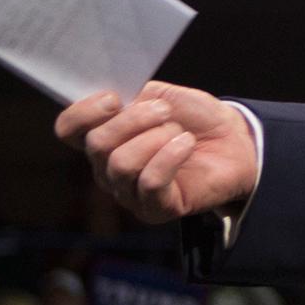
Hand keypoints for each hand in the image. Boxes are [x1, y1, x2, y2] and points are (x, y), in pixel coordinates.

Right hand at [55, 81, 257, 222]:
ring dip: (156, 139)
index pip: (68, 129)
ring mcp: (130, 193)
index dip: (84, 112)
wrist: (236, 142)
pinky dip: (171, 156)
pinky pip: (150, 182)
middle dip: (134, 120)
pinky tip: (186, 145)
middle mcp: (108, 169)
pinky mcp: (156, 209)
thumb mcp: (162, 96)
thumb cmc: (196, 120)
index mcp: (105, 137)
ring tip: (180, 133)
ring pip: (121, 163)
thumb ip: (134, 95)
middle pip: (97, 145)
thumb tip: (116, 101)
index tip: (116, 98)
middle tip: (165, 111)